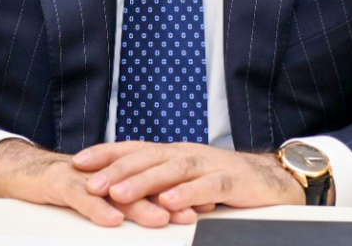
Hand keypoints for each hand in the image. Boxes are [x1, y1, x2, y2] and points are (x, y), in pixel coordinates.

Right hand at [0, 139, 195, 227]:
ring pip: (115, 190)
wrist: (26, 172)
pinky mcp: (60, 182)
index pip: (154, 180)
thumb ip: (128, 201)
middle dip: (168, 198)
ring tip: (160, 218)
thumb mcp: (102, 195)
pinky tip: (112, 219)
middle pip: (141, 184)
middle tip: (191, 211)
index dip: (179, 191)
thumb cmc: (68, 184)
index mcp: (118, 172)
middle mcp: (105, 171)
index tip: (204, 203)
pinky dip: (97, 209)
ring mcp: (83, 176)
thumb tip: (163, 212)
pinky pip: (81, 197)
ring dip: (139, 205)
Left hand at [72, 141, 304, 213]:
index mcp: (175, 153)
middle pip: (148, 157)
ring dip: (143, 181)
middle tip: (89, 182)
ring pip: (172, 169)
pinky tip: (169, 203)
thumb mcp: (187, 180)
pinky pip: (207, 186)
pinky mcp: (231, 181)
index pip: (135, 149)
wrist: (273, 180)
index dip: (107, 153)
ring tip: (118, 193)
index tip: (78, 161)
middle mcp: (188, 154)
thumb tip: (121, 188)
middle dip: (116, 169)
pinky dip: (187, 194)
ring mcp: (210, 165)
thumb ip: (160, 181)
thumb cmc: (225, 181)